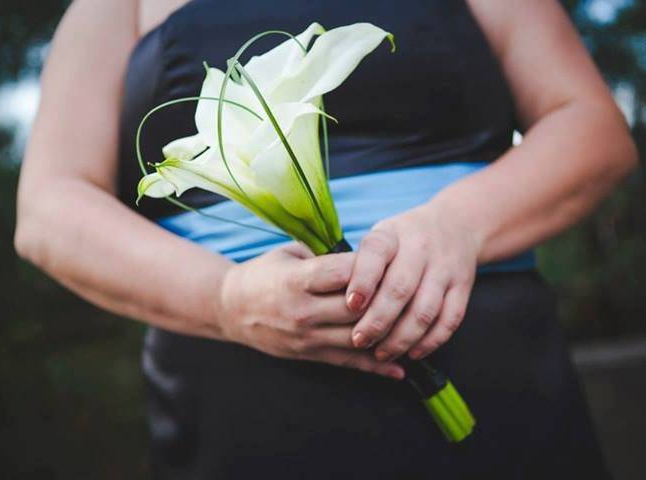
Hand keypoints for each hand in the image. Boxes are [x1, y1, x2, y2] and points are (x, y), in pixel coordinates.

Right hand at [219, 243, 403, 378]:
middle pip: (357, 308)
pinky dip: (376, 367)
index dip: (372, 267)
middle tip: (412, 290)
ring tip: (414, 326)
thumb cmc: (264, 274)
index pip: (343, 273)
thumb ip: (324, 255)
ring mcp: (306, 337)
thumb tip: (365, 258)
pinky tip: (401, 368)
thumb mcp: (288, 253)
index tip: (392, 259)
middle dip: (387, 300)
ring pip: (357, 338)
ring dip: (388, 334)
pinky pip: (348, 362)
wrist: (232, 309)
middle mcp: (303, 311)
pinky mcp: (309, 355)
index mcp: (296, 280)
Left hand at [346, 202, 480, 360]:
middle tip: (359, 340)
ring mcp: (445, 268)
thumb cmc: (402, 240)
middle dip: (377, 321)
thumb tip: (329, 301)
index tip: (350, 305)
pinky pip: (450, 319)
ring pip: (425, 310)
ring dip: (402, 338)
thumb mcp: (379, 238)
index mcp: (391, 235)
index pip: (375, 254)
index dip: (362, 280)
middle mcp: (420, 248)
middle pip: (399, 289)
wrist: (455, 225)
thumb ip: (358, 264)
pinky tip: (412, 353)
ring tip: (382, 353)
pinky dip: (431, 341)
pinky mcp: (463, 287)